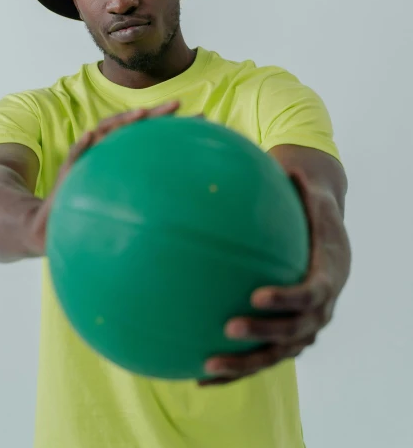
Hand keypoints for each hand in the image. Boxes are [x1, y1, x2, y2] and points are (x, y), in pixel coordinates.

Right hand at [24, 100, 180, 255]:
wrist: (54, 223)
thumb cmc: (94, 208)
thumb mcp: (122, 199)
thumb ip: (145, 193)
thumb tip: (183, 200)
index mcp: (120, 154)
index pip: (148, 135)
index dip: (171, 126)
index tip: (200, 118)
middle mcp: (105, 148)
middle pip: (131, 126)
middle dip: (153, 114)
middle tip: (178, 104)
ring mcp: (86, 156)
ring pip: (103, 132)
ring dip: (121, 122)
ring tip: (140, 114)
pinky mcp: (68, 169)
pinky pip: (74, 154)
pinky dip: (82, 145)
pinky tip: (90, 137)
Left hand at [199, 167, 350, 385]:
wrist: (323, 217)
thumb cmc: (307, 193)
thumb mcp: (305, 179)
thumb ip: (291, 177)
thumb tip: (269, 160)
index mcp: (332, 266)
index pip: (314, 290)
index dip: (288, 298)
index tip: (256, 295)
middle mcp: (324, 300)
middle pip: (298, 331)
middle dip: (263, 335)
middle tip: (227, 329)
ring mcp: (308, 320)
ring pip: (280, 351)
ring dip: (246, 362)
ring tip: (206, 363)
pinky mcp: (289, 329)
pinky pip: (264, 353)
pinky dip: (236, 366)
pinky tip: (199, 370)